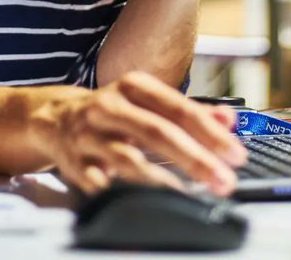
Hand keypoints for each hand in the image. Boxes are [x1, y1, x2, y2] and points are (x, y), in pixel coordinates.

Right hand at [28, 71, 245, 194]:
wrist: (55, 117)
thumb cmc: (114, 111)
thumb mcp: (149, 101)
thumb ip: (190, 111)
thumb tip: (229, 121)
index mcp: (134, 87)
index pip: (178, 108)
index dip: (210, 133)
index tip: (235, 154)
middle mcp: (110, 107)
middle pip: (157, 132)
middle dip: (195, 159)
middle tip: (224, 180)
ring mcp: (90, 135)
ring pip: (128, 158)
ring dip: (162, 180)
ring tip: (189, 195)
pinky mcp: (75, 163)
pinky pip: (100, 182)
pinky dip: (123, 193)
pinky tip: (144, 204)